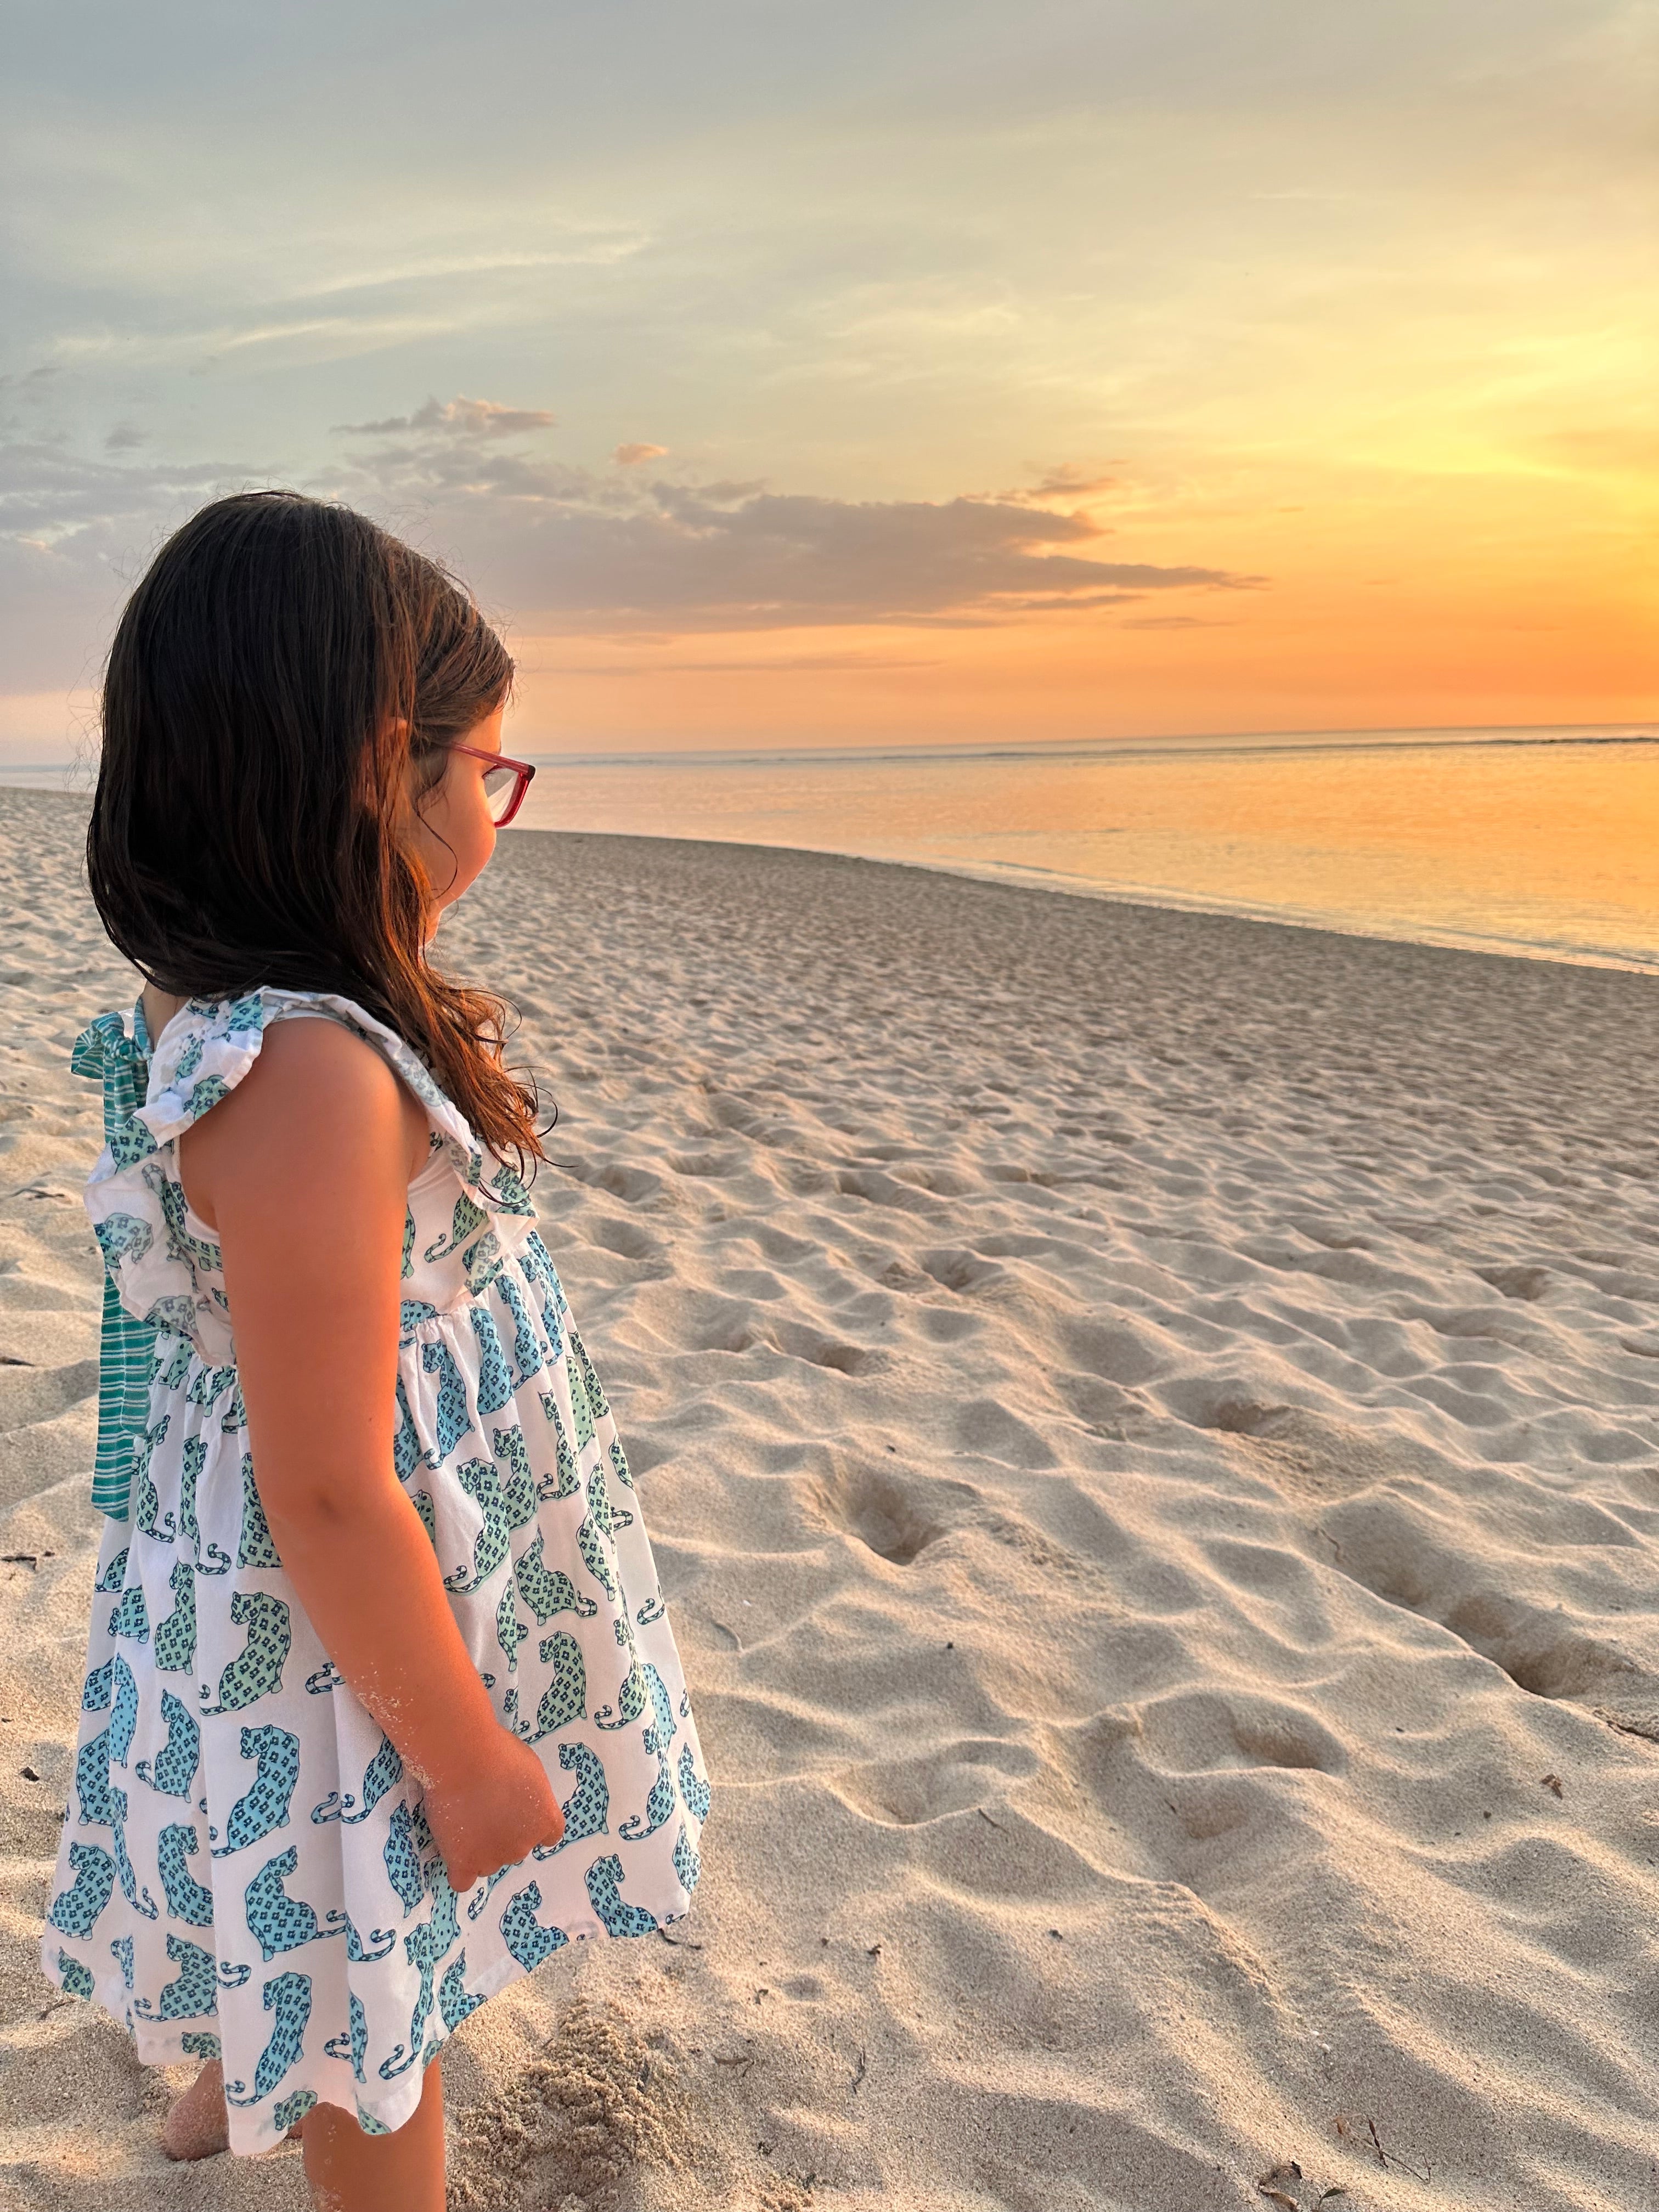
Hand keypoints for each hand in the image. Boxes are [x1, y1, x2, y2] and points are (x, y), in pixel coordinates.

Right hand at [423, 1729, 564, 1891]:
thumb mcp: (531, 1771)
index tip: (518, 1814)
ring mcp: (493, 1858)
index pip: (549, 1836)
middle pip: (516, 1848)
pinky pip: (463, 1881)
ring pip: (489, 1864)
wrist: (466, 1760)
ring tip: (464, 1822)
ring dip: (480, 1850)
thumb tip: (517, 1801)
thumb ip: (529, 1796)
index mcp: (545, 1821)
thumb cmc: (501, 1754)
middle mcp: (524, 1845)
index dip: (531, 1826)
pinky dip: (459, 1870)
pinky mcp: (464, 1864)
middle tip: (485, 1809)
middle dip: (504, 1834)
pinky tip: (454, 1852)